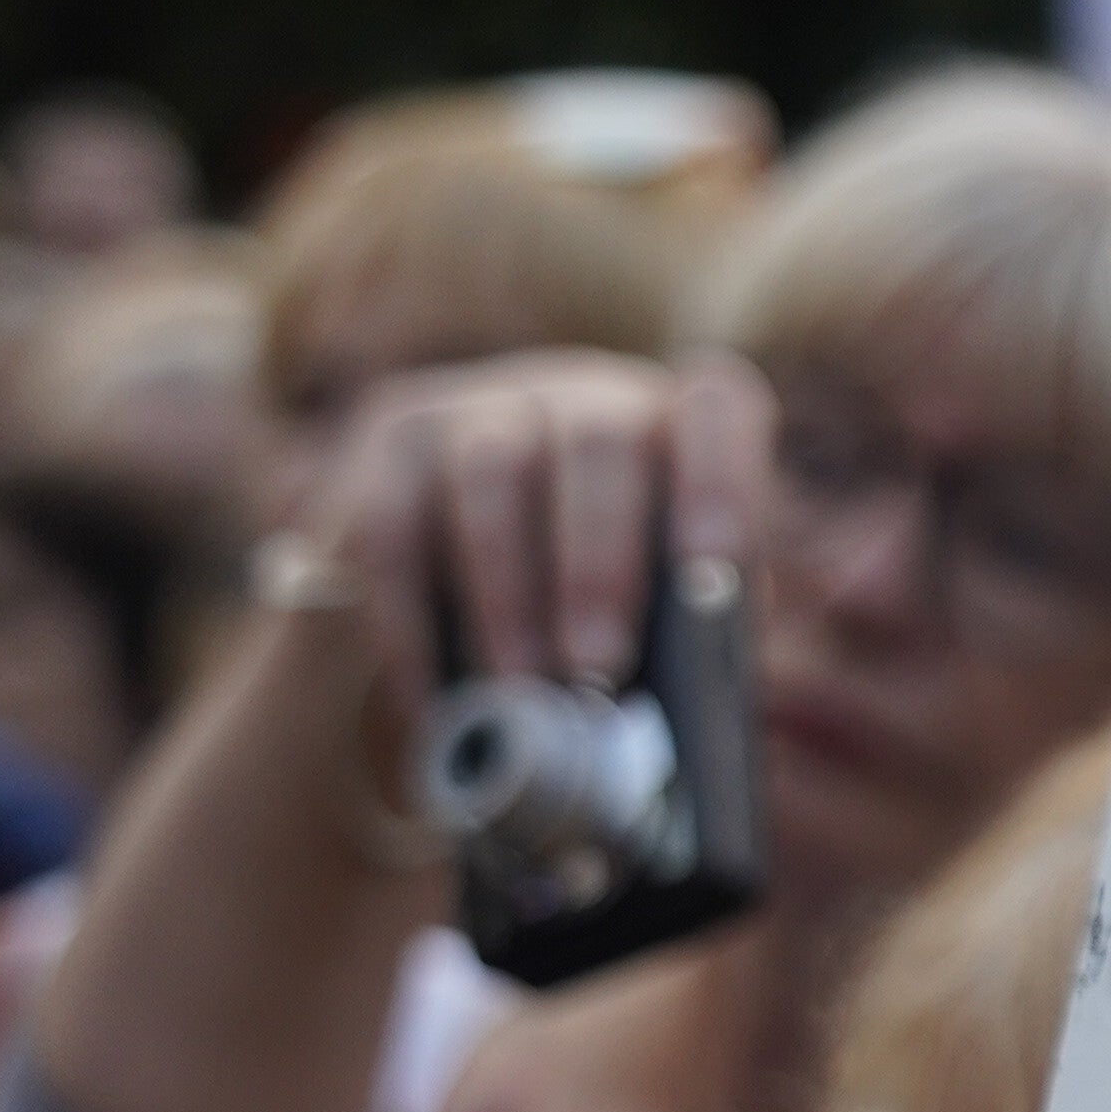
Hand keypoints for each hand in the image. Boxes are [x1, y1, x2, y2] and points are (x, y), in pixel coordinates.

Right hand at [289, 350, 775, 718]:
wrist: (440, 630)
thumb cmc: (578, 632)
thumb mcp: (639, 631)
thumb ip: (672, 652)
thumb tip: (690, 716)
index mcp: (673, 429)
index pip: (718, 408)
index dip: (720, 480)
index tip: (713, 570)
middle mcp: (580, 395)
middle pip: (600, 445)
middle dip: (599, 567)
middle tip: (597, 670)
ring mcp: (478, 405)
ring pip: (493, 478)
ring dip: (509, 599)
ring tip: (521, 696)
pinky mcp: (390, 438)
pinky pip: (395, 528)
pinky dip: (413, 628)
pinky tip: (433, 704)